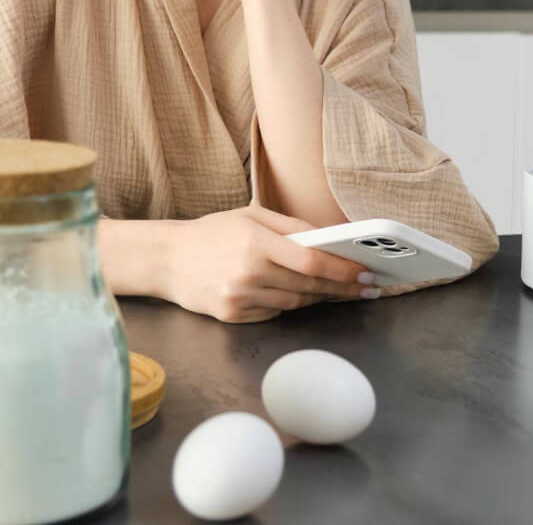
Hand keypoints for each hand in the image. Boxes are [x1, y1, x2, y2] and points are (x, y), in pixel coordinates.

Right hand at [162, 204, 375, 322]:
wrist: (166, 259)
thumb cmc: (211, 233)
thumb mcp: (250, 216)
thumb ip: (291, 226)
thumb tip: (330, 238)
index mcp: (256, 243)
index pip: (312, 261)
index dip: (345, 270)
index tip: (367, 273)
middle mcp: (249, 273)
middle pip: (309, 285)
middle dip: (342, 287)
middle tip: (367, 287)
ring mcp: (240, 298)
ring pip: (295, 302)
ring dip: (319, 296)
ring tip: (337, 289)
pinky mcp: (233, 316)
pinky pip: (274, 313)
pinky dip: (289, 304)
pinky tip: (295, 293)